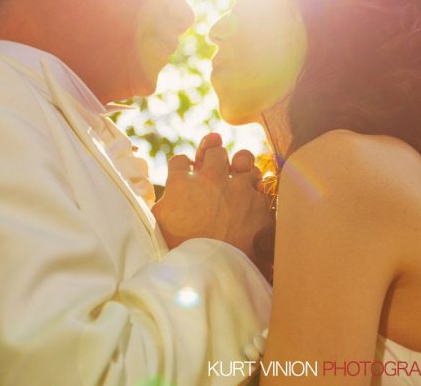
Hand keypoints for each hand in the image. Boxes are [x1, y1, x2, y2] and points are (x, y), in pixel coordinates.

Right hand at [154, 134, 271, 262]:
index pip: (180, 160)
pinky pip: (263, 184)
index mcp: (182, 182)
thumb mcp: (157, 223)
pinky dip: (258, 191)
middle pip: (215, 150)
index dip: (183, 167)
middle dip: (213, 156)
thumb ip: (161, 202)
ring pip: (245, 159)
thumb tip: (161, 197)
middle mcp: (211, 178)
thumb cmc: (178, 249)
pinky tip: (253, 200)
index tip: (186, 176)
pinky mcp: (260, 203)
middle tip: (214, 171)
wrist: (211, 270)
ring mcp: (238, 188)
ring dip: (241, 167)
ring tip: (239, 178)